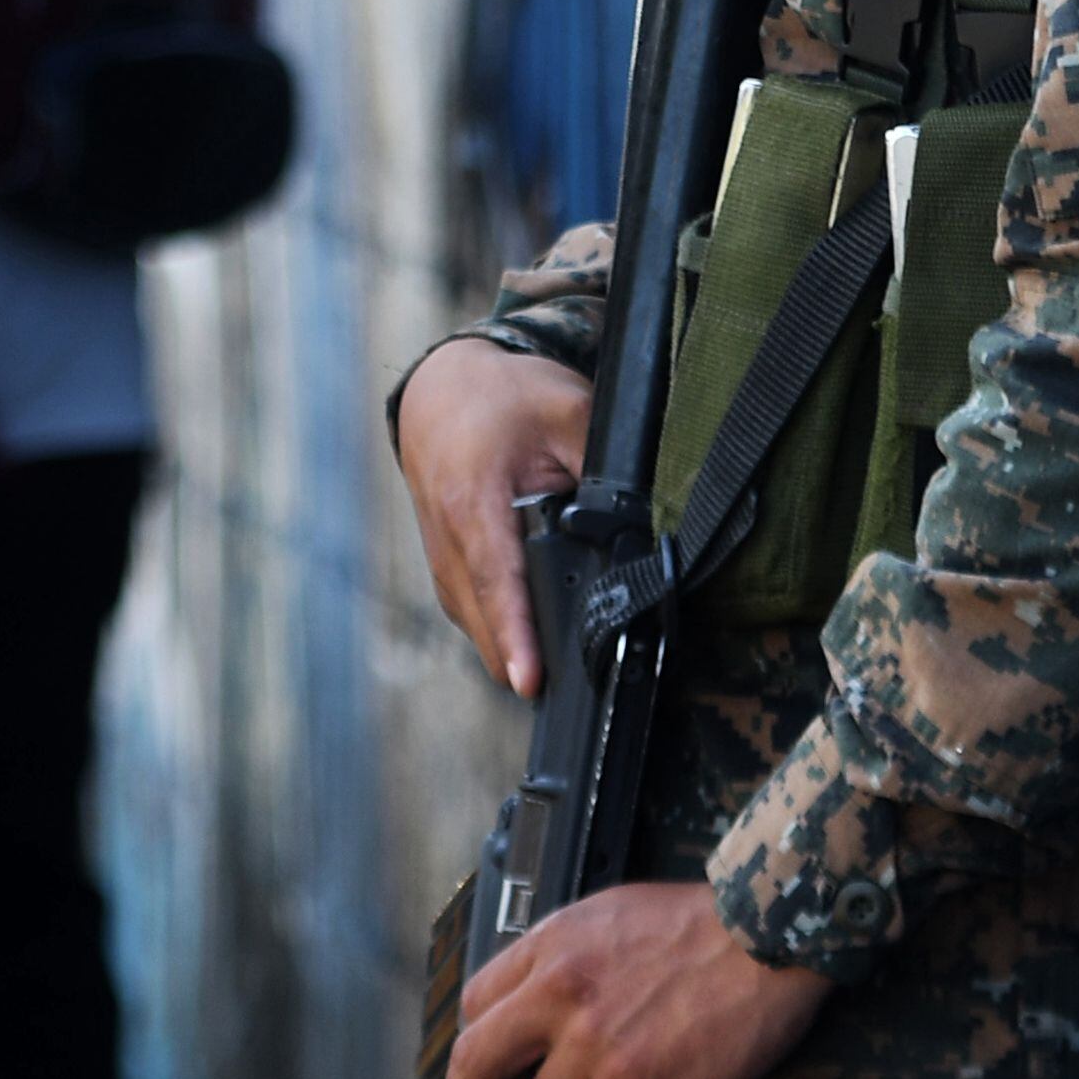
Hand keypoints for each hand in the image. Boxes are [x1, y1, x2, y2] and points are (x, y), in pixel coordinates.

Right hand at [393, 340, 594, 696]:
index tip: (530, 680)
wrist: (440, 385)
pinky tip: (522, 644)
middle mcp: (446, 534)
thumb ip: (603, 468)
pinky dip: (493, 629)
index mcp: (473, 500)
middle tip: (563, 693)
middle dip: (517, 659)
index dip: (516, 633)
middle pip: (481, 616)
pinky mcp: (440, 560)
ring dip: (504, 649)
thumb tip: (641, 519)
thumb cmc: (502, 397)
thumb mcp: (566, 413)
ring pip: (471, 620)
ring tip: (547, 678)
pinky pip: (465, 607)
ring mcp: (437, 552)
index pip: (496, 578)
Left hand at [443, 883, 828, 1078]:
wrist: (765, 931)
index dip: (480, 1047)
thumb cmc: (705, 922)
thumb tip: (546, 1009)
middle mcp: (558, 988)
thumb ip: (569, 957)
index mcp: (551, 942)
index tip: (488, 1075)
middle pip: (475, 1063)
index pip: (477, 1003)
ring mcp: (592, 1038)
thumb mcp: (612, 914)